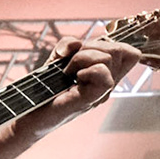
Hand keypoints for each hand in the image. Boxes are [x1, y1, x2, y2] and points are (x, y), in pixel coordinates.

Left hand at [15, 36, 142, 138]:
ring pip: (108, 59)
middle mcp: (107, 84)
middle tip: (72, 62)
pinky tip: (72, 79)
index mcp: (105, 74)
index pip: (130, 54)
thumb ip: (68, 45)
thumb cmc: (45, 89)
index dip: (113, 44)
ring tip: (67, 72)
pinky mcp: (90, 100)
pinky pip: (105, 79)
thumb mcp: (57, 58)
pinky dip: (86, 71)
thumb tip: (76, 43)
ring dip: (82, 58)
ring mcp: (101, 94)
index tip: (87, 51)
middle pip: (119, 50)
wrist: (29, 114)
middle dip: (92, 46)